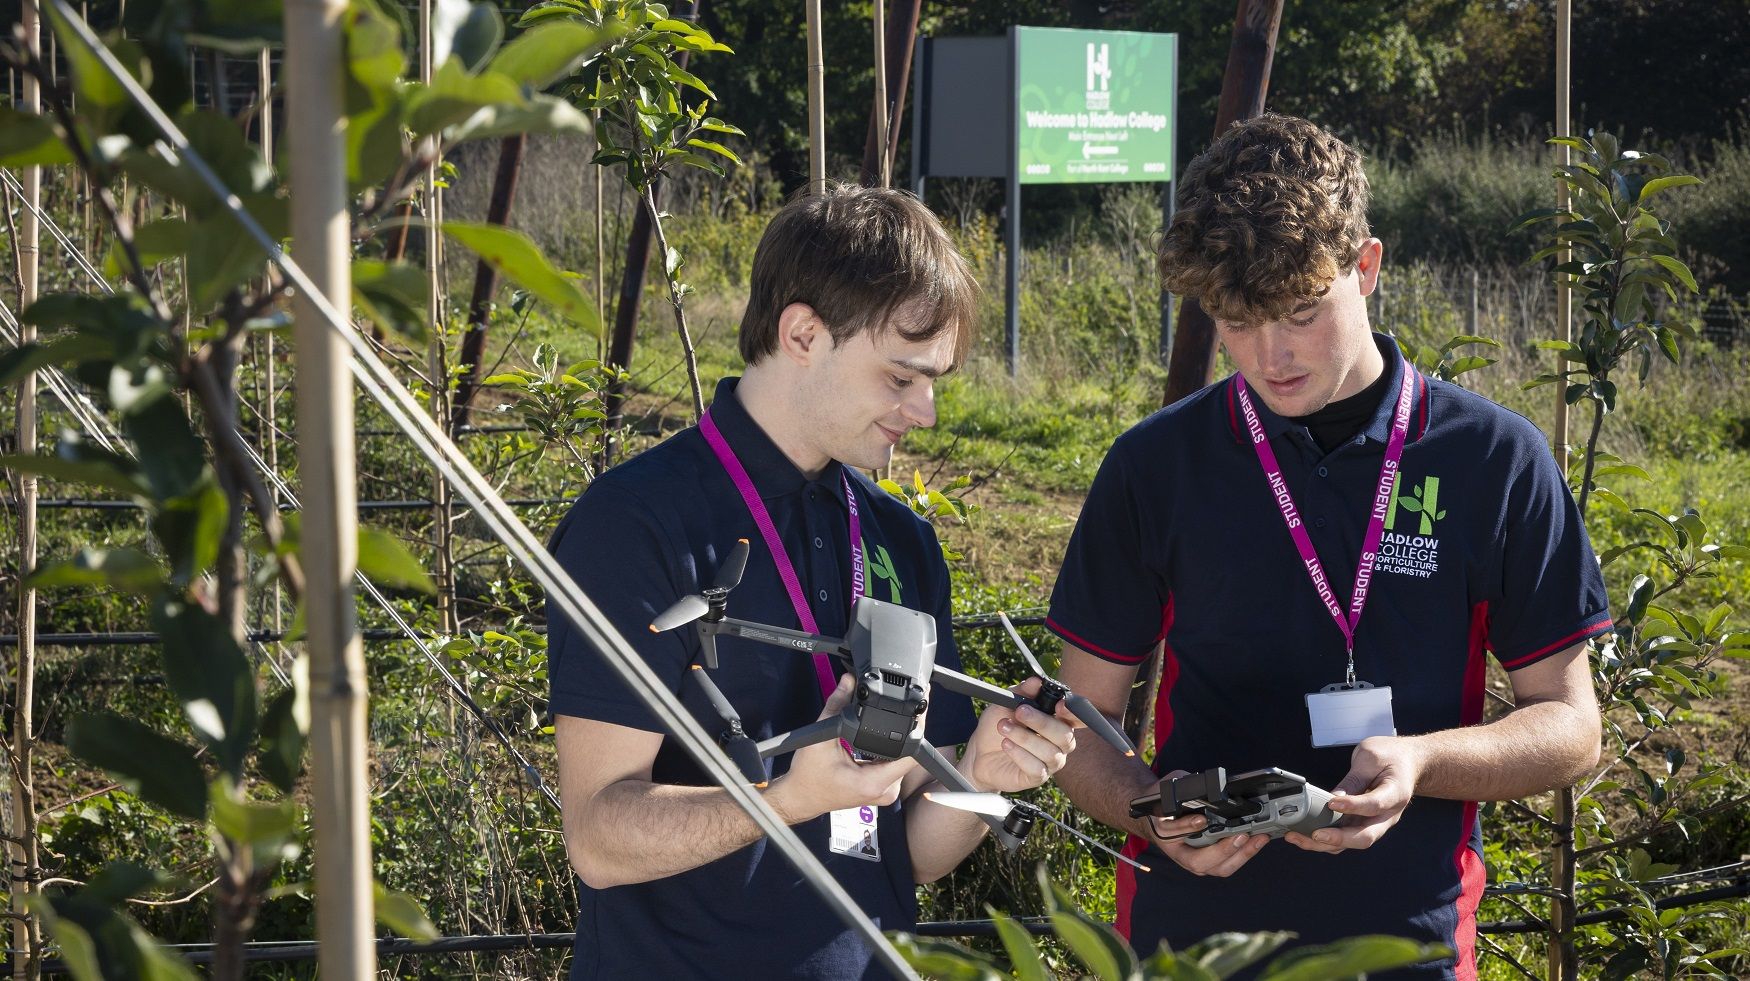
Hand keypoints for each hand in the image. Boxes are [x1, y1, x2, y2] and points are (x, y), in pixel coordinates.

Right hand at [764, 675, 916, 823]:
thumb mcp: (821, 738)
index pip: (912, 755)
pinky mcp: (882, 789)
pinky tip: (872, 744)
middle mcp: (885, 791)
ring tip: (877, 729)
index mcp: (874, 783)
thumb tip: (848, 681)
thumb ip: (836, 706)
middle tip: (890, 713)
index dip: (915, 730)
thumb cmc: (807, 777)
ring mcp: (885, 792)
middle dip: (902, 731)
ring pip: (902, 759)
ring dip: (895, 742)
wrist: (799, 797)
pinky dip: (887, 751)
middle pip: (909, 754)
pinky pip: (894, 765)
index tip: (913, 713)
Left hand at [960, 678, 1080, 792]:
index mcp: (1056, 722)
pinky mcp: (1037, 776)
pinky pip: (1037, 768)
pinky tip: (1006, 745)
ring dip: (1024, 737)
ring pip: (1049, 752)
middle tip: (1020, 712)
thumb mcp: (1006, 704)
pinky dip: (1020, 754)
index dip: (1072, 713)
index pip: (1076, 718)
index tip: (1059, 705)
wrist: (979, 753)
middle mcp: (1058, 743)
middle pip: (1064, 735)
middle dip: (1041, 722)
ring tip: (1004, 728)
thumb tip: (1036, 681)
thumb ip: (1022, 692)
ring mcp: (1050, 762)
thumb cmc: (997, 727)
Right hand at [1143, 769, 1260, 876]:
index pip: (1173, 832)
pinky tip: (1257, 840)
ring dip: (1241, 855)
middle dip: (1223, 850)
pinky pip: (1227, 864)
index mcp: (1163, 831)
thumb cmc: (1163, 802)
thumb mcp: (1170, 788)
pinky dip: (1244, 853)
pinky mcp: (1210, 862)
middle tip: (1240, 835)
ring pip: (1217, 868)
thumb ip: (1185, 787)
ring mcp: (1195, 861)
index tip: (1201, 819)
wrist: (1157, 817)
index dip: (1187, 827)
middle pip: (1199, 862)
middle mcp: (1178, 852)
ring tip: (1258, 838)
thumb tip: (1210, 784)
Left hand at [1286, 735, 1421, 853]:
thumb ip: (1354, 779)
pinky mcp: (1364, 823)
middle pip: (1365, 837)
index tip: (1332, 802)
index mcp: (1395, 794)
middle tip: (1315, 834)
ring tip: (1299, 838)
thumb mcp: (1371, 757)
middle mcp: (1388, 815)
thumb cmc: (1392, 757)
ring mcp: (1377, 822)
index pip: (1373, 805)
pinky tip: (1306, 835)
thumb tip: (1334, 797)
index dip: (1352, 806)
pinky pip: (1346, 836)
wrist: (1408, 762)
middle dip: (1338, 839)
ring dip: (1326, 844)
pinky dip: (1326, 839)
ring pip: (1352, 842)